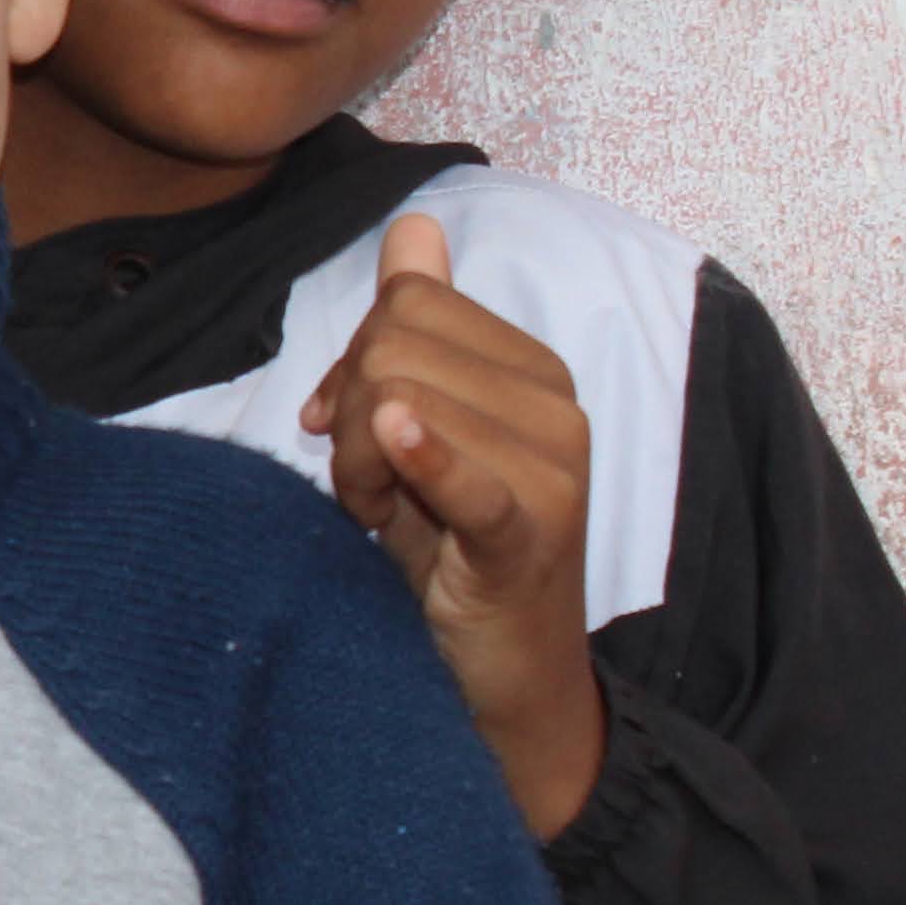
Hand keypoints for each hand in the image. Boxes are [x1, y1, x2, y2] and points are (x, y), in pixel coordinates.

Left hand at [299, 213, 607, 836]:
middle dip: (350, 418)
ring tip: (387, 518)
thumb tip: (413, 228)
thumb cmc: (451, 549)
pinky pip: (471, 477)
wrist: (503, 676)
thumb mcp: (421, 427)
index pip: (407, 306)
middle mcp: (555, 405)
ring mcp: (555, 468)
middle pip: (395, 346)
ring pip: (398, 402)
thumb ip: (417, 325)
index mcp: (531, 368)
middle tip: (369, 491)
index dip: (352, 366)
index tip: (351, 434)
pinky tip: (395, 446)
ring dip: (360, 468)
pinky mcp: (533, 534)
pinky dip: (426, 458)